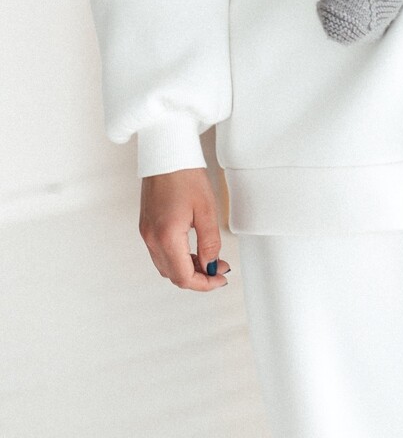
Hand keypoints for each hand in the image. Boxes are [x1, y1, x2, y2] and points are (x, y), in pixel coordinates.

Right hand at [139, 168, 230, 290]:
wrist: (165, 153)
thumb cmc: (185, 174)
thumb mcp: (206, 209)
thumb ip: (210, 242)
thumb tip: (212, 265)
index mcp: (166, 236)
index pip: (184, 277)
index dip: (204, 284)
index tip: (221, 278)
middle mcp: (152, 239)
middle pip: (173, 275)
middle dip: (198, 278)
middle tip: (219, 269)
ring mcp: (146, 233)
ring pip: (166, 266)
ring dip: (187, 269)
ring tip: (208, 259)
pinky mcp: (146, 226)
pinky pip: (160, 253)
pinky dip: (177, 258)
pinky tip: (192, 250)